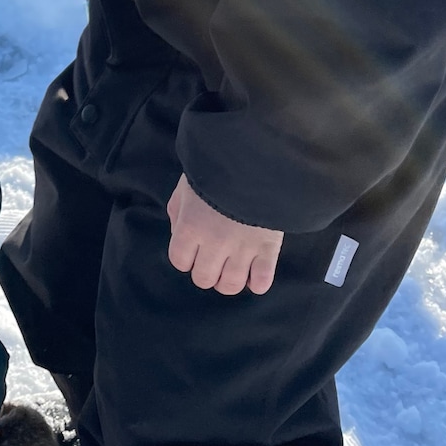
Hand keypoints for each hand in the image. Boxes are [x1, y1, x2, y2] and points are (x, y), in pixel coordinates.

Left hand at [166, 174, 282, 295]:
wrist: (254, 160)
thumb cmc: (215, 170)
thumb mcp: (185, 187)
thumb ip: (177, 212)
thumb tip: (178, 235)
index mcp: (190, 227)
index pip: (180, 262)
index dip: (185, 257)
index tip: (193, 248)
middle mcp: (214, 244)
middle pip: (203, 279)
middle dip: (206, 272)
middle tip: (214, 259)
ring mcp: (242, 249)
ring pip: (231, 286)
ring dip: (229, 281)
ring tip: (233, 269)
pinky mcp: (268, 249)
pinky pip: (262, 282)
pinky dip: (258, 283)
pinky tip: (255, 274)